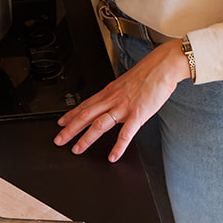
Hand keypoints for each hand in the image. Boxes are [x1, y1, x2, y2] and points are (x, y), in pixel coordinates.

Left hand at [54, 41, 192, 162]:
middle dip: (70, 129)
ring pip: (99, 124)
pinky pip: (126, 133)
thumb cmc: (148, 73)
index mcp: (109, 91)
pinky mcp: (138, 114)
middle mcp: (113, 99)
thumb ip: (117, 94)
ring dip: (86, 138)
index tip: (60, 123)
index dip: (71, 115)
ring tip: (77, 150)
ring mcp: (124, 107)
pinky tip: (113, 156)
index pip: (85, 105)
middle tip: (59, 140)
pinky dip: (118, 146)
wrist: (163, 65)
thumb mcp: (125, 83)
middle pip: (86, 115)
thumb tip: (110, 102)